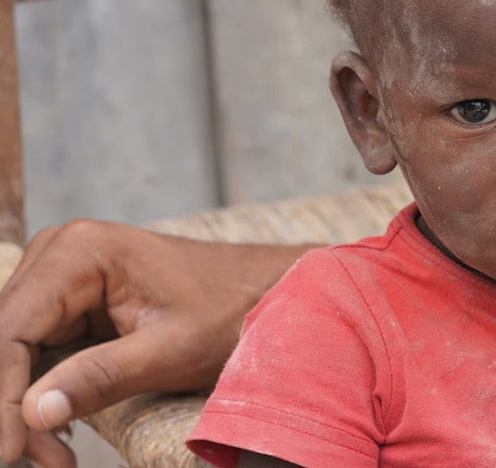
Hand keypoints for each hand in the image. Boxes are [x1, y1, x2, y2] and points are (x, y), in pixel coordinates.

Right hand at [0, 219, 307, 466]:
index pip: (10, 332)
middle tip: (38, 461)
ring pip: (15, 350)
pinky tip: (56, 431)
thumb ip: (100, 378)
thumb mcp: (169, 351)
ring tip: (53, 455)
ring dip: (24, 405)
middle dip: (13, 406)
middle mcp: (61, 253)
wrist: (265, 290)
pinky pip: (38, 350)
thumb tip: (32, 413)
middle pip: (6, 341)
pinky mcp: (72, 299)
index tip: (8, 453)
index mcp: (81, 252)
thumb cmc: (228, 312)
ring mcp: (64, 274)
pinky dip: (42, 392)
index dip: (2, 397)